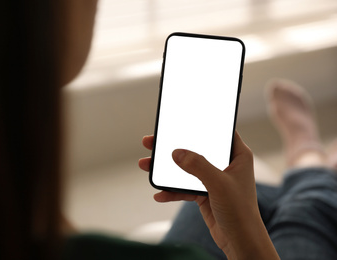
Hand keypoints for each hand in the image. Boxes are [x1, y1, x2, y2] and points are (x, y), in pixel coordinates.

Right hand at [139, 132, 279, 259]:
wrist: (239, 241)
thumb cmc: (240, 211)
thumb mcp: (219, 184)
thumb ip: (198, 166)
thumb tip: (176, 152)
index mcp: (237, 155)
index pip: (218, 131)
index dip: (201, 123)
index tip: (181, 118)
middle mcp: (225, 164)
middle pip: (195, 148)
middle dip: (173, 146)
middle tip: (152, 142)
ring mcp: (213, 179)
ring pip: (186, 168)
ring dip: (166, 169)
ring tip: (146, 165)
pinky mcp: (204, 193)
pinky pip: (184, 187)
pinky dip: (171, 190)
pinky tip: (159, 194)